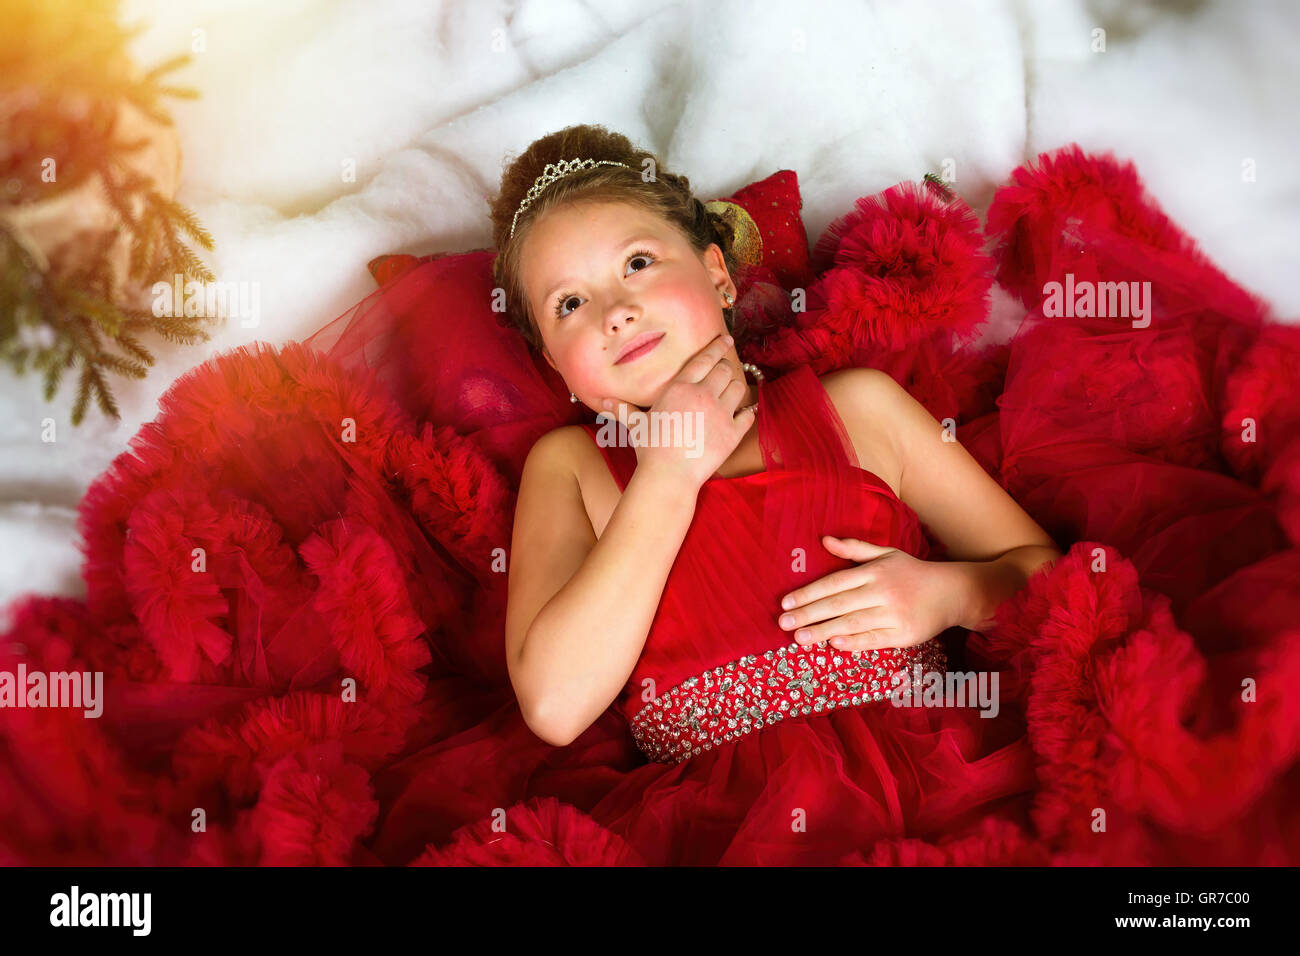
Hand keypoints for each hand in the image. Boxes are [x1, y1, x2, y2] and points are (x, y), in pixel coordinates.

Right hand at [598, 333, 754, 489]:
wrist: (669, 476)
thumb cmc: (650, 449)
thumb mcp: (636, 424)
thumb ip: (624, 409)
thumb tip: (603, 401)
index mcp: (681, 388)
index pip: (704, 359)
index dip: (717, 346)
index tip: (725, 339)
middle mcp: (704, 395)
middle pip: (725, 369)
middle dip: (726, 367)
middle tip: (724, 369)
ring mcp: (721, 414)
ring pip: (739, 388)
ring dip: (737, 386)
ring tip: (732, 390)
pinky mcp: (733, 433)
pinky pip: (748, 415)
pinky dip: (747, 412)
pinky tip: (743, 413)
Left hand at [776, 536, 959, 650]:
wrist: (952, 592)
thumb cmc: (912, 573)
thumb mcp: (885, 554)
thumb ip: (854, 549)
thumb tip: (824, 540)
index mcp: (874, 571)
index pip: (834, 583)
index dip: (808, 593)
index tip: (786, 602)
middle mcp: (882, 591)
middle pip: (838, 605)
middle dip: (808, 614)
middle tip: (783, 623)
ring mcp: (893, 614)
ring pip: (852, 623)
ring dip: (823, 632)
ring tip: (799, 639)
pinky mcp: (903, 635)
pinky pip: (874, 640)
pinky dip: (853, 643)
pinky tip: (833, 645)